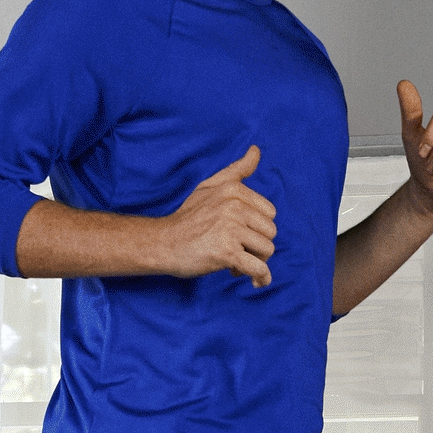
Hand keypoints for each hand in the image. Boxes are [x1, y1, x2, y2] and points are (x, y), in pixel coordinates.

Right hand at [150, 143, 277, 286]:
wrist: (162, 244)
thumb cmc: (187, 218)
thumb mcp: (210, 187)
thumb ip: (236, 170)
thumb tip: (256, 150)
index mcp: (233, 190)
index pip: (269, 213)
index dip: (258, 228)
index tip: (242, 235)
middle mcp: (234, 206)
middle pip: (271, 232)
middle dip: (259, 246)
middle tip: (240, 251)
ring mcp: (230, 229)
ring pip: (267, 250)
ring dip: (257, 262)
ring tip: (237, 263)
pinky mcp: (226, 253)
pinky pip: (259, 268)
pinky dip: (261, 278)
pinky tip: (256, 282)